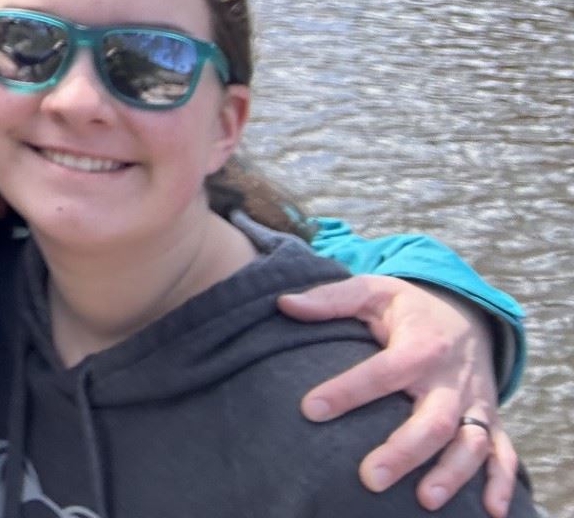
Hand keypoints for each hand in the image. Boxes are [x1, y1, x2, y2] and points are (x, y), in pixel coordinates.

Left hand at [279, 276, 515, 515]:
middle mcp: (450, 379)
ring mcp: (474, 403)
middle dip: (404, 451)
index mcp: (420, 344)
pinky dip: (502, 483)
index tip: (310, 409)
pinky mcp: (491, 421)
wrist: (464, 314)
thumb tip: (284, 304)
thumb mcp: (371, 291)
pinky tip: (490, 511)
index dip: (347, 391)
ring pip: (471, 443)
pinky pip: (503, 455)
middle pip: (433, 419)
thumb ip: (330, 299)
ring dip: (451, 473)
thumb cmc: (406, 308)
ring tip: (424, 500)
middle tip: (369, 478)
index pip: (382, 371)